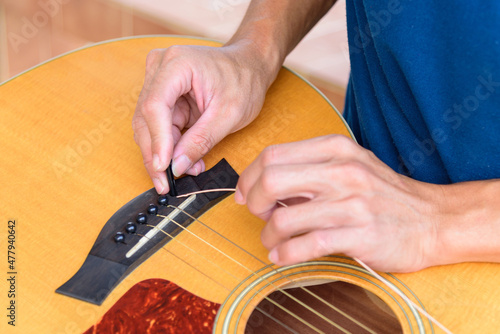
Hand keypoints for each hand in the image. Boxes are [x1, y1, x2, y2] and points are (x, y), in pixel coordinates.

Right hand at [132, 43, 273, 193]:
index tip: (164, 168)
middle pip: (146, 118)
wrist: (249, 65)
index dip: (158, 141)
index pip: (155, 106)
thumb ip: (201, 141)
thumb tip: (177, 167)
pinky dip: (170, 146)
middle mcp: (160, 67)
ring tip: (188, 170)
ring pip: (148, 126)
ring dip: (164, 153)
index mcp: (177, 63)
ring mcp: (158, 80)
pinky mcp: (163, 94)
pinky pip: (159, 125)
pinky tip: (186, 160)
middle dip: (157, 154)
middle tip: (167, 183)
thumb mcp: (228, 114)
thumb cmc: (244, 80)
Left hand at [235, 135, 440, 272]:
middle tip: (259, 214)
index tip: (246, 194)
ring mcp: (352, 203)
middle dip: (254, 201)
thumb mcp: (349, 165)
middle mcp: (342, 171)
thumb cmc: (382, 194)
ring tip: (273, 240)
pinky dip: (284, 253)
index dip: (249, 177)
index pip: (272, 155)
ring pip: (284, 218)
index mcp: (335, 148)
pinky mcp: (359, 234)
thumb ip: (309, 169)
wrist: (432, 219)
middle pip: (271, 179)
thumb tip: (263, 185)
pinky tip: (281, 255)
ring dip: (268, 233)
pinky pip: (306, 245)